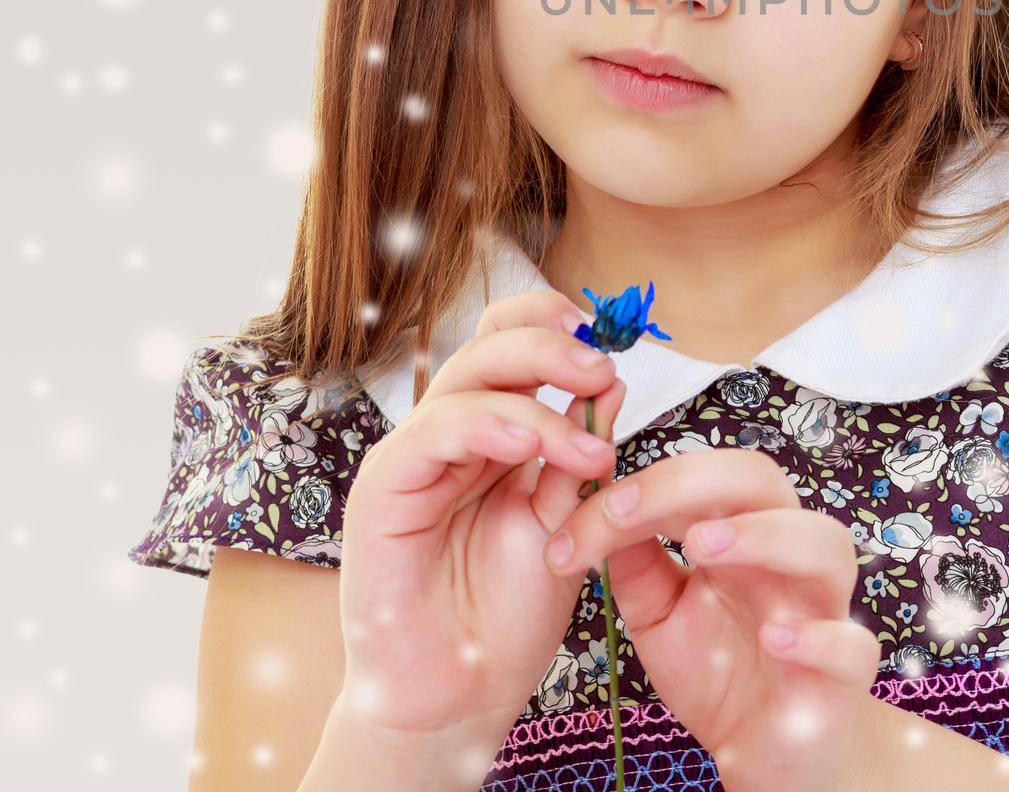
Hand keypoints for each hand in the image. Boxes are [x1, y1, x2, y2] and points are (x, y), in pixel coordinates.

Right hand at [334, 291, 626, 756]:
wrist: (460, 695)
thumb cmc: (508, 613)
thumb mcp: (564, 520)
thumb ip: (580, 454)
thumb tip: (613, 380)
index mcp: (494, 429)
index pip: (512, 341)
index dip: (554, 324)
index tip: (610, 335)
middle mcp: (451, 430)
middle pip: (491, 344)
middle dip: (554, 345)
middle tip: (603, 367)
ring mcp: (415, 454)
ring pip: (467, 375)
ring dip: (536, 389)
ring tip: (589, 442)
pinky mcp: (384, 487)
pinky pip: (434, 430)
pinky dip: (488, 423)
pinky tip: (530, 441)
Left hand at [543, 448, 882, 791]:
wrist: (760, 750)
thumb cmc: (717, 669)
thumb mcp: (657, 612)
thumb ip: (633, 562)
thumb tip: (598, 505)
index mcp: (740, 531)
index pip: (705, 477)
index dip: (648, 483)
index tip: (591, 512)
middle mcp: (785, 554)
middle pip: (764, 482)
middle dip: (698, 482)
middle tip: (632, 511)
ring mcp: (822, 608)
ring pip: (824, 542)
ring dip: (764, 535)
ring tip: (704, 548)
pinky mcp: (843, 673)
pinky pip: (851, 643)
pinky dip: (816, 636)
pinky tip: (775, 639)